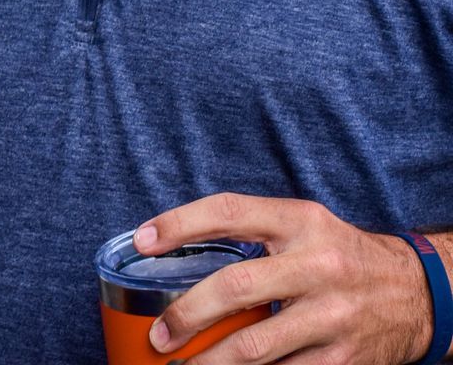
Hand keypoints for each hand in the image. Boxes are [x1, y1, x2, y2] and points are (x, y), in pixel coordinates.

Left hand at [137, 193, 430, 362]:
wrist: (419, 293)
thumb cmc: (341, 256)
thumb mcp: (303, 226)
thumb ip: (252, 233)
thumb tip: (177, 250)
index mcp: (301, 222)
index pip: (230, 212)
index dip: (180, 224)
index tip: (143, 242)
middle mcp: (318, 265)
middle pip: (235, 287)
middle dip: (187, 314)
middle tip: (159, 334)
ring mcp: (333, 315)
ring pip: (256, 346)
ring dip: (210, 361)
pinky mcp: (345, 358)